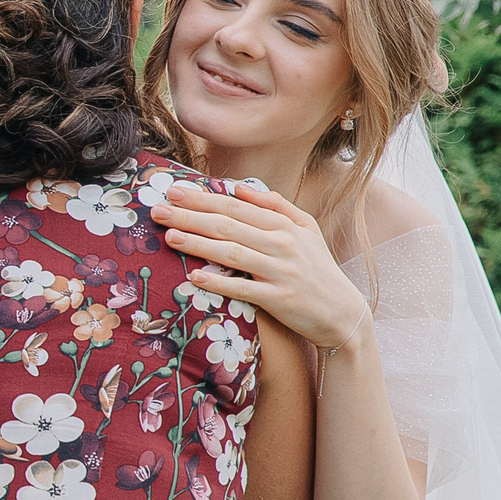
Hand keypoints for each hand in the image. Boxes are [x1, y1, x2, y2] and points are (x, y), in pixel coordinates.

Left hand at [152, 184, 368, 351]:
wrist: (342, 312)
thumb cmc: (316, 268)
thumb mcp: (306, 229)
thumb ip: (274, 205)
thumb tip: (238, 187)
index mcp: (285, 226)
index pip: (236, 207)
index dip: (203, 198)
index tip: (173, 191)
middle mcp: (282, 245)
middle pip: (228, 226)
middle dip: (190, 216)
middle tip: (158, 210)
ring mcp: (280, 272)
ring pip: (232, 253)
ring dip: (198, 244)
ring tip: (169, 237)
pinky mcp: (279, 299)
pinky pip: (243, 288)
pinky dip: (219, 282)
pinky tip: (195, 277)